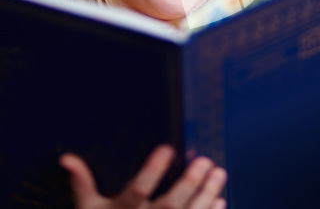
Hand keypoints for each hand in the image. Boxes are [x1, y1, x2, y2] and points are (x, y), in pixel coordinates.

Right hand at [59, 145, 226, 208]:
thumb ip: (81, 184)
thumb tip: (67, 158)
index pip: (136, 191)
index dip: (151, 171)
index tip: (167, 148)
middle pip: (169, 205)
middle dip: (189, 183)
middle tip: (205, 160)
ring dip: (206, 196)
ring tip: (219, 173)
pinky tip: (221, 200)